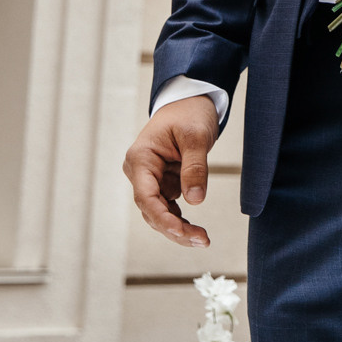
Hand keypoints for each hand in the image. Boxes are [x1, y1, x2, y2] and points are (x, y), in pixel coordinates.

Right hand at [124, 96, 219, 247]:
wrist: (190, 100)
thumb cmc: (190, 112)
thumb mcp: (196, 136)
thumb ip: (195, 168)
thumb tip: (195, 201)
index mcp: (140, 159)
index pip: (146, 196)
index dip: (162, 217)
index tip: (181, 231)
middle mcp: (140, 172)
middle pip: (152, 210)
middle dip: (174, 228)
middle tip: (202, 240)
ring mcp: (149, 179)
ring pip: (159, 212)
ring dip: (178, 228)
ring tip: (202, 239)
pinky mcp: (161, 182)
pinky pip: (168, 206)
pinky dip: (181, 219)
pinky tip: (196, 232)